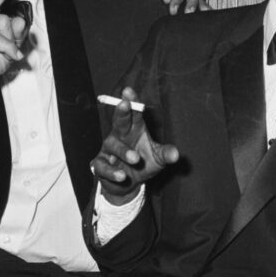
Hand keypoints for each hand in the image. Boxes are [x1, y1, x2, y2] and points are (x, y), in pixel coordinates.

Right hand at [91, 87, 178, 204]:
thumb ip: (165, 154)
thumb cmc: (143, 163)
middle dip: (122, 112)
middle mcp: (120, 136)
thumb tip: (175, 154)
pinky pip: (103, 166)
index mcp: (134, 129)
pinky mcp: (100, 165)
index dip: (132, 102)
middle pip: (119, 121)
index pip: (134, 113)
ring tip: (136, 158)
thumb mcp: (158, 159)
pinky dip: (112, 171)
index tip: (129, 91)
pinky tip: (122, 175)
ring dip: (124, 151)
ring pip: (113, 145)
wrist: (126, 185)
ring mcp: (109, 150)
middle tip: (124, 104)